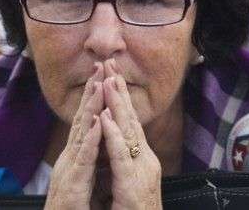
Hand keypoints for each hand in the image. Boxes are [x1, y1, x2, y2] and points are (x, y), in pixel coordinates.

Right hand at [45, 63, 104, 208]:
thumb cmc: (72, 207)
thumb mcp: (84, 180)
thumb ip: (89, 160)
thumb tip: (97, 145)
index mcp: (76, 155)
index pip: (86, 122)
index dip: (94, 99)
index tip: (103, 76)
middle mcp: (71, 157)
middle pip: (82, 119)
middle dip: (92, 92)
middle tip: (100, 66)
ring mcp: (71, 168)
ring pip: (82, 133)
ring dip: (89, 107)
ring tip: (98, 84)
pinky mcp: (74, 182)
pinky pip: (84, 157)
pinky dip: (91, 138)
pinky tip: (97, 121)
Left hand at [99, 59, 161, 209]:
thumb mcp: (127, 184)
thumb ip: (123, 164)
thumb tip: (114, 147)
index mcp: (140, 158)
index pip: (129, 123)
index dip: (119, 99)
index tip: (110, 75)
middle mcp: (144, 159)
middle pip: (130, 119)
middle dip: (118, 91)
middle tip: (109, 63)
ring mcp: (140, 170)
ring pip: (127, 131)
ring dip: (116, 104)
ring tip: (106, 80)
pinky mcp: (132, 183)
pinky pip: (120, 155)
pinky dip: (113, 134)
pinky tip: (105, 117)